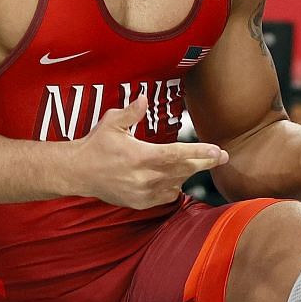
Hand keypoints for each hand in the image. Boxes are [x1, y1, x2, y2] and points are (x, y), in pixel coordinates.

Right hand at [69, 98, 226, 208]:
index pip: (178, 154)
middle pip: (184, 171)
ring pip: (177, 184)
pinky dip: (174, 187)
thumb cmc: (96, 145)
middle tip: (222, 157)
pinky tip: (175, 178)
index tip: (218, 151)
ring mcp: (143, 193)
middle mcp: (145, 177)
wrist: (78, 173)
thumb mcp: (112, 123)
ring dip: (188, 174)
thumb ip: (132, 112)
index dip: (200, 153)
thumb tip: (144, 98)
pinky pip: (167, 196)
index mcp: (141, 156)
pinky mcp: (140, 203)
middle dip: (205, 163)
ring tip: (196, 164)